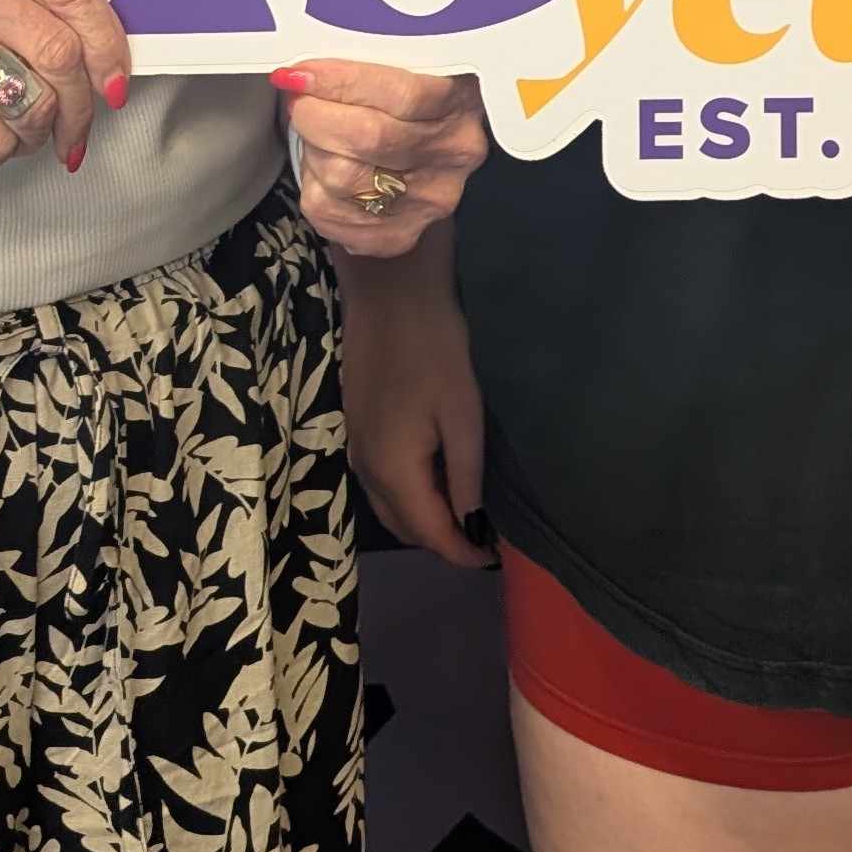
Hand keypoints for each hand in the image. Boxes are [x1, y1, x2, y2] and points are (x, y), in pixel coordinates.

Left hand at [274, 60, 487, 256]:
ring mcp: (428, 200)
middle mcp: (451, 155)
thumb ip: (369, 60)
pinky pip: (330, 217)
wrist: (434, 149)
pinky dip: (313, 188)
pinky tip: (326, 168)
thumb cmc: (410, 97)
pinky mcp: (400, 234)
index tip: (299, 73)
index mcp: (459, 101)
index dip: (339, 82)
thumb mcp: (408, 63)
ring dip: (313, 152)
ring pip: (339, 179)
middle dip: (313, 115)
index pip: (399, 93)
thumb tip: (305, 67)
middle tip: (300, 100)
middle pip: (365, 139)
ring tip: (320, 136)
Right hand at [339, 236, 489, 567]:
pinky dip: (409, 494)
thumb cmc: (433, 348)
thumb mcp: (462, 414)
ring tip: (466, 507)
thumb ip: (465, 476)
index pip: (430, 534)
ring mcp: (355, 449)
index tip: (496, 558)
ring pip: (390, 507)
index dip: (463, 553)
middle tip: (485, 533)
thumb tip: (472, 528)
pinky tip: (437, 475)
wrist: (387, 292)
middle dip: (443, 539)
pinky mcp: (355, 428)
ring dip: (424, 518)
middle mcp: (366, 470)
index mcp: (394, 471)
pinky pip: (381, 482)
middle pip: (405, 527)